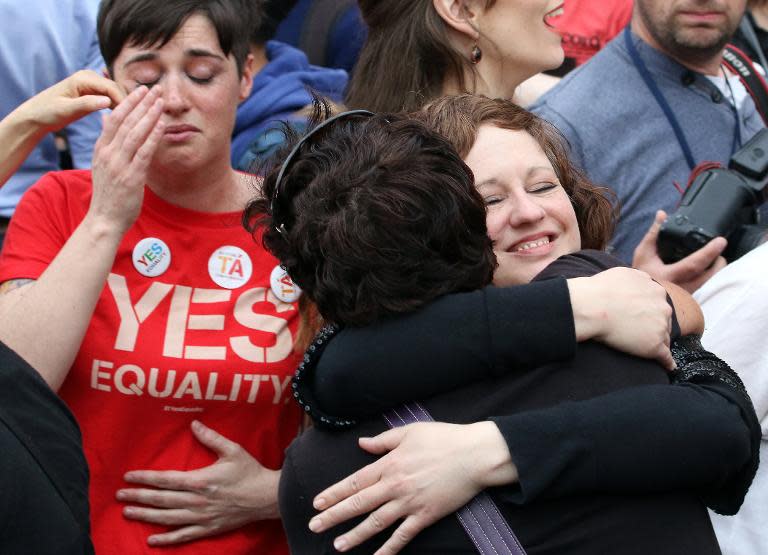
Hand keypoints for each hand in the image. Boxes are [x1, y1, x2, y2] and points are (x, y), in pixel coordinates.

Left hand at [16, 70, 124, 133]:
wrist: (36, 115)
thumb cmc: (47, 112)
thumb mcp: (66, 110)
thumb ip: (87, 104)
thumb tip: (108, 101)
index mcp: (83, 78)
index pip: (112, 87)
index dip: (124, 101)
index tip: (132, 117)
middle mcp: (90, 77)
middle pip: (117, 90)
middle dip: (128, 104)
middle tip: (137, 122)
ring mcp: (93, 85)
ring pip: (116, 94)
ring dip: (124, 106)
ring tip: (133, 122)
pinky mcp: (93, 93)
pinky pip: (111, 99)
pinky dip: (118, 108)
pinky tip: (123, 120)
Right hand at [87, 84, 163, 235]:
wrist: (103, 220)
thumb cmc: (108, 194)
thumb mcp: (102, 164)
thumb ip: (107, 143)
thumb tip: (107, 120)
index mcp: (101, 150)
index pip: (114, 119)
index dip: (127, 102)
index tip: (140, 89)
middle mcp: (108, 154)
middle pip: (125, 122)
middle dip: (141, 103)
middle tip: (155, 88)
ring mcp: (119, 165)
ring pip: (135, 133)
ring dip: (149, 115)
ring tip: (161, 101)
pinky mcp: (131, 177)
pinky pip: (144, 152)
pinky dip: (153, 137)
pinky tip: (161, 125)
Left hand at [116, 420, 279, 546]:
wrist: (266, 497)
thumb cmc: (249, 472)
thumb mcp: (232, 450)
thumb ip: (211, 438)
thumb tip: (194, 424)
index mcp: (200, 480)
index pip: (165, 480)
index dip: (145, 478)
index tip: (128, 476)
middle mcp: (196, 500)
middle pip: (161, 499)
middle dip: (138, 496)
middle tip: (119, 495)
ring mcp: (201, 517)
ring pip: (167, 518)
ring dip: (145, 516)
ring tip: (128, 512)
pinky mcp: (208, 528)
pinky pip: (183, 536)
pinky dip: (167, 540)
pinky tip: (152, 540)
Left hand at [309, 422, 516, 553]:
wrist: (474, 455)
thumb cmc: (443, 439)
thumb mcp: (409, 432)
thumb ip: (383, 440)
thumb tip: (362, 443)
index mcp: (389, 464)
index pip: (354, 482)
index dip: (334, 493)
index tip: (317, 503)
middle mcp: (395, 486)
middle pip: (359, 504)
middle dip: (334, 516)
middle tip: (314, 526)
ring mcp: (410, 503)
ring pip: (376, 523)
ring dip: (355, 535)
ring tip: (338, 545)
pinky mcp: (425, 515)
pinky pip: (403, 536)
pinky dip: (389, 549)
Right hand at [568, 266, 674, 369]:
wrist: (591, 307)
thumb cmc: (600, 290)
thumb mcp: (624, 273)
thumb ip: (639, 279)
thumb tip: (642, 282)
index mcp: (656, 290)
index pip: (659, 305)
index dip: (648, 312)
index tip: (639, 318)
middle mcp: (663, 307)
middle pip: (664, 321)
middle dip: (654, 326)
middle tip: (637, 332)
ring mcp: (661, 327)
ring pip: (664, 338)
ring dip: (657, 343)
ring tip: (645, 350)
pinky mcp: (654, 346)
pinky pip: (666, 357)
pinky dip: (667, 362)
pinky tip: (668, 367)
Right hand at [633, 210, 726, 292]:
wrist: (637, 297)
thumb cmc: (640, 275)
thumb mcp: (643, 252)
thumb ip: (654, 233)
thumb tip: (662, 214)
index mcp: (670, 275)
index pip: (694, 264)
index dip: (709, 252)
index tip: (721, 241)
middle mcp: (682, 288)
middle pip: (711, 275)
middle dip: (719, 261)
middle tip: (720, 249)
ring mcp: (687, 296)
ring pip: (711, 283)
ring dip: (715, 270)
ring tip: (714, 258)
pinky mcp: (689, 300)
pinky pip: (706, 287)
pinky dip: (709, 277)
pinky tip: (706, 269)